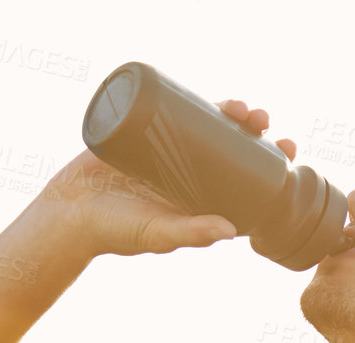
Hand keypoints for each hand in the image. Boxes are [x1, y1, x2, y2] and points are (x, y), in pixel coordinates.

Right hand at [37, 97, 298, 257]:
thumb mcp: (157, 234)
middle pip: (232, 147)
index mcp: (201, 200)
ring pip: (208, 127)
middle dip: (253, 132)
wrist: (67, 212)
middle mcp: (190, 175)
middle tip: (264, 122)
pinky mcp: (145, 133)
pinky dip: (195, 101)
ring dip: (231, 114)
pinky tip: (213, 96)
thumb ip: (189, 233)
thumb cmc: (116, 233)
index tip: (287, 150)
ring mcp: (168, 152)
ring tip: (244, 108)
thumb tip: (230, 231)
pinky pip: (175, 112)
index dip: (269, 164)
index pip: (246, 179)